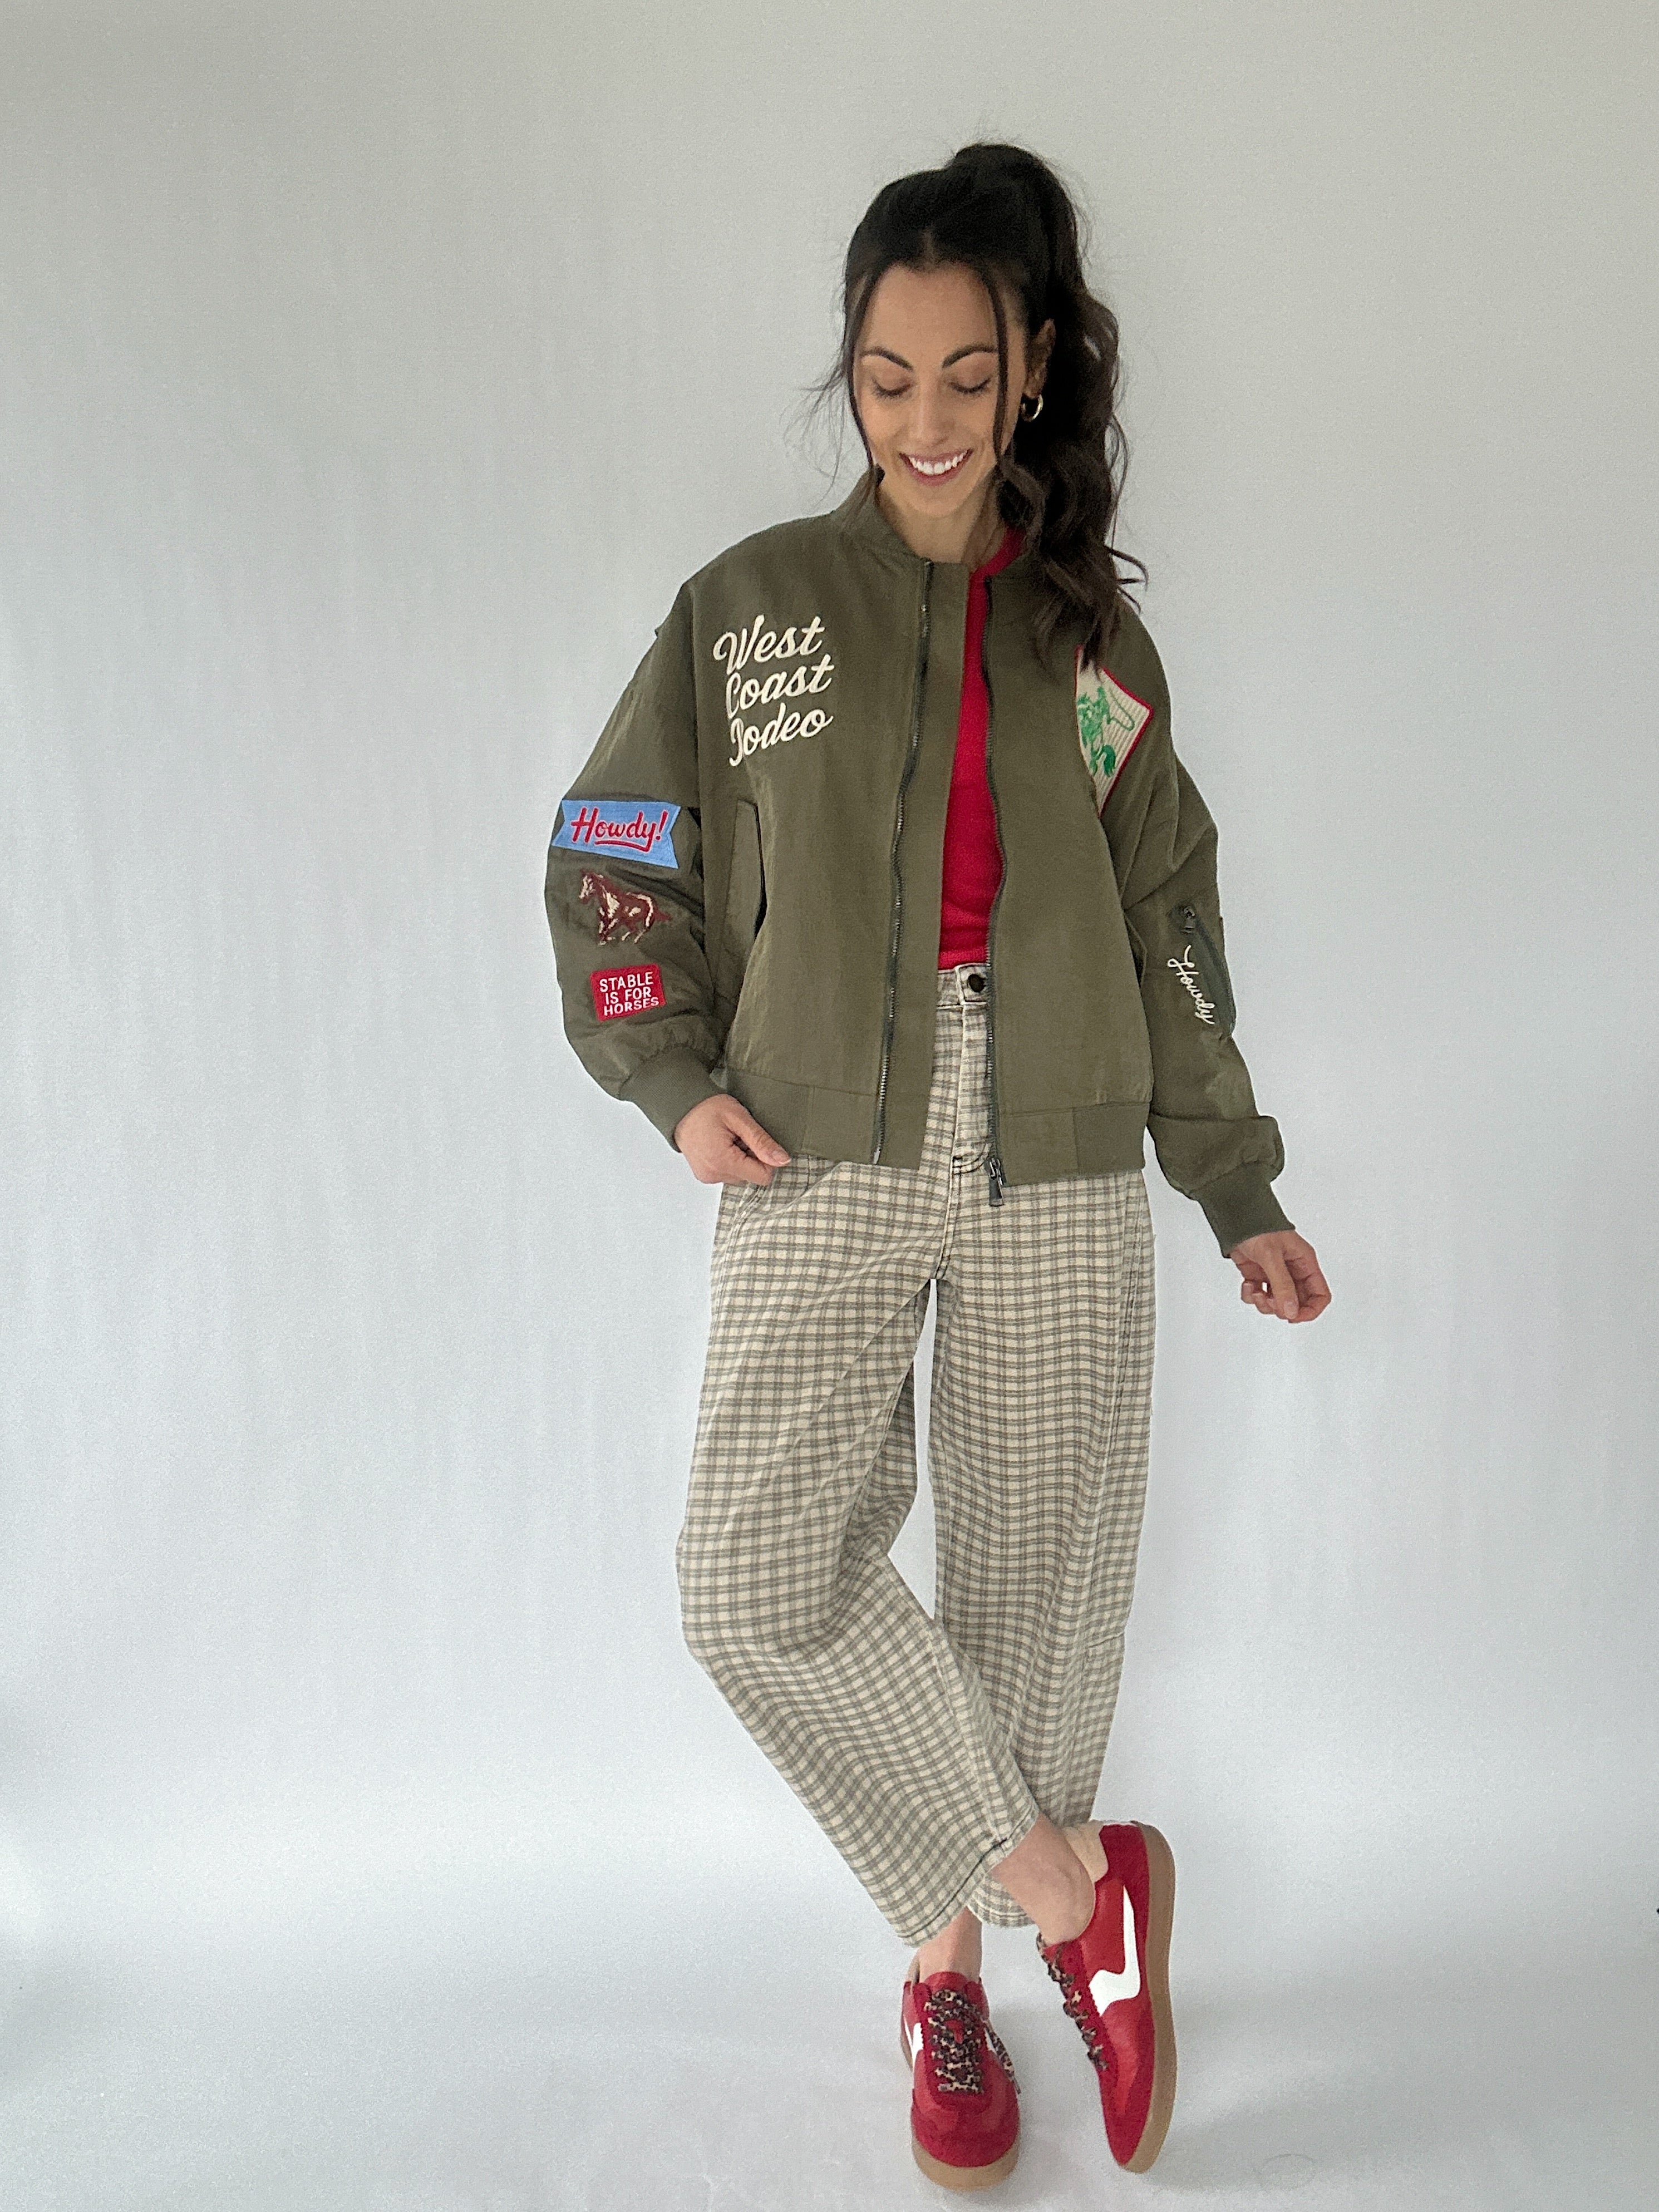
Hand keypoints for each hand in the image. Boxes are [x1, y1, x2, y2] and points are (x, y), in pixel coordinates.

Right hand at [673, 1094, 791, 1185]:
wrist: (681, 1107)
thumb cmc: (707, 1108)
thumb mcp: (739, 1119)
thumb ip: (762, 1142)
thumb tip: (782, 1160)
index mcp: (723, 1162)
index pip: (763, 1176)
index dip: (766, 1159)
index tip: (756, 1141)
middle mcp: (714, 1175)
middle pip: (751, 1177)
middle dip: (751, 1157)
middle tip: (739, 1137)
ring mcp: (707, 1177)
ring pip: (741, 1176)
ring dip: (741, 1159)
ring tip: (729, 1139)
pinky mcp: (705, 1175)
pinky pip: (728, 1174)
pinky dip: (730, 1161)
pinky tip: (722, 1145)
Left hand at [1229, 1230, 1330, 1322]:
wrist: (1234, 1216)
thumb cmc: (1258, 1226)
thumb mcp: (1272, 1256)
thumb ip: (1282, 1285)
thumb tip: (1291, 1311)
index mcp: (1304, 1263)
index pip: (1320, 1295)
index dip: (1310, 1310)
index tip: (1293, 1316)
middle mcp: (1293, 1270)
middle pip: (1298, 1303)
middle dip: (1283, 1308)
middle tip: (1271, 1301)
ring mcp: (1275, 1274)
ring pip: (1277, 1303)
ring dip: (1265, 1303)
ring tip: (1256, 1291)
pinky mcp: (1259, 1275)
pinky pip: (1259, 1296)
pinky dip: (1251, 1295)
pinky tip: (1248, 1284)